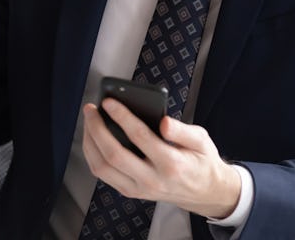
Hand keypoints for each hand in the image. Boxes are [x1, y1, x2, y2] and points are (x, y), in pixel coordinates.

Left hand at [82, 99, 240, 219]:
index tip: (109, 101)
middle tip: (90, 109)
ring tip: (89, 120)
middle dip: (97, 128)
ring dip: (90, 142)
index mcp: (171, 164)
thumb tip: (164, 122)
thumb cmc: (201, 160)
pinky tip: (93, 136)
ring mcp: (139, 189)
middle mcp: (152, 179)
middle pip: (114, 155)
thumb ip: (182, 130)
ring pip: (102, 168)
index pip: (139, 137)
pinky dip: (93, 154)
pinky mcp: (131, 192)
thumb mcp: (202, 140)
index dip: (121, 116)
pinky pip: (103, 174)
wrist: (204, 193)